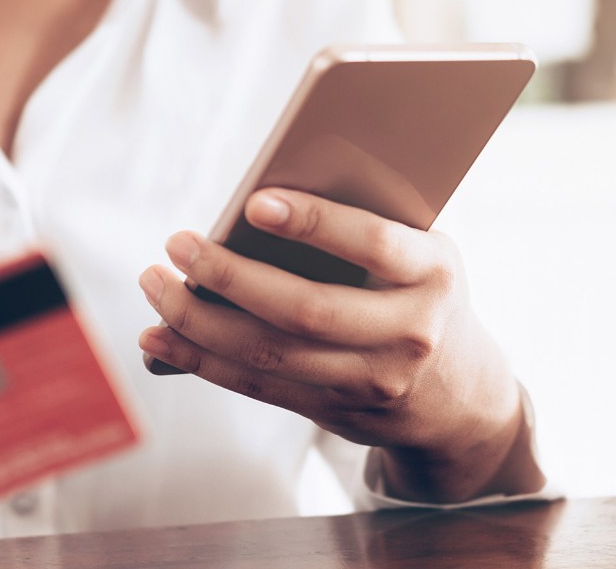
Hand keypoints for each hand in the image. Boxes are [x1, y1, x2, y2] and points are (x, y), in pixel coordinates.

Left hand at [138, 188, 543, 502]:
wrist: (461, 397)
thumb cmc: (420, 294)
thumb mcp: (418, 254)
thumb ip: (360, 231)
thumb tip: (254, 208)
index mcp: (433, 273)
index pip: (372, 244)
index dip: (314, 223)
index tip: (254, 201)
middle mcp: (408, 333)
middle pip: (305, 310)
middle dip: (230, 276)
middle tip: (177, 244)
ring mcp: (372, 382)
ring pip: (271, 354)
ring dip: (198, 322)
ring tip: (154, 285)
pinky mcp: (335, 413)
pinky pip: (258, 386)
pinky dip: (201, 361)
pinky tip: (159, 338)